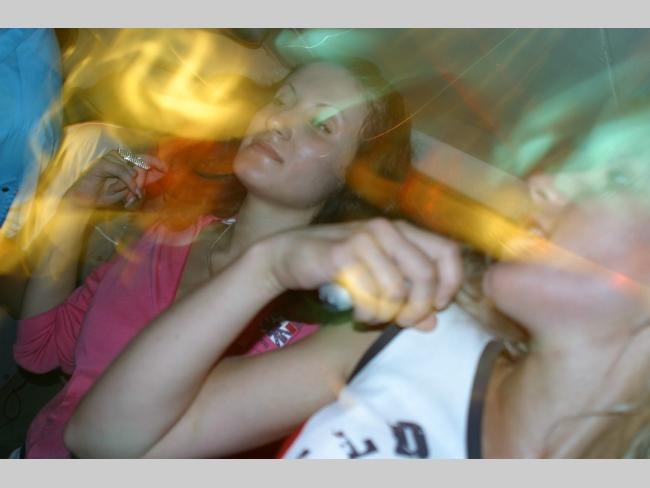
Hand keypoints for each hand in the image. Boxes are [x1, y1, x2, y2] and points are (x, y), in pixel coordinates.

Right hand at [64, 149, 166, 208]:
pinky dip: (128, 181)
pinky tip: (130, 190)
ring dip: (135, 184)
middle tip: (140, 194)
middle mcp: (117, 158)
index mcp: (124, 162)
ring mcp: (109, 159)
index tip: (167, 169)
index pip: (144, 157)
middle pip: (141, 162)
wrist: (83, 202)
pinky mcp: (102, 164)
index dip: (156, 162)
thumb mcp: (127, 191)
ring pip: (133, 167)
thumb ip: (140, 183)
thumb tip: (157, 176)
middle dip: (144, 179)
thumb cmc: (103, 196)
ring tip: (131, 196)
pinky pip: (122, 170)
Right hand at [265, 218, 462, 329]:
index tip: (436, 306)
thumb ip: (407, 297)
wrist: (287, 254)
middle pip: (425, 274)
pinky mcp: (341, 255)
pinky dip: (366, 314)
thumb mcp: (377, 280)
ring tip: (372, 317)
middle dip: (418, 307)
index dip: (449, 282)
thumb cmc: (337, 266)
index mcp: (402, 230)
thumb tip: (432, 324)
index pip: (447, 251)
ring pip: (396, 289)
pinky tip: (357, 314)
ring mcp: (363, 239)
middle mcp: (386, 229)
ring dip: (386, 314)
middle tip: (403, 322)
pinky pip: (368, 295)